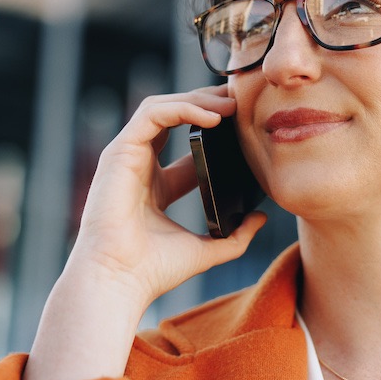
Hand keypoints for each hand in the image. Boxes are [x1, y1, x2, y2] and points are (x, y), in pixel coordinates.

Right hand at [23, 84, 266, 379]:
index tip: (246, 126)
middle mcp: (139, 165)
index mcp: (156, 185)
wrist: (120, 279)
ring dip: (198, 99)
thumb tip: (261, 218)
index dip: (216, 129)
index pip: (186, 143)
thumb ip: (235, 236)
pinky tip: (211, 116)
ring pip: (162, 107)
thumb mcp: (206, 249)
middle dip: (208, 102)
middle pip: (173, 116)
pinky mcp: (119, 151)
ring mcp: (126, 156)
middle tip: (242, 102)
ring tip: (231, 104)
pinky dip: (182, 108)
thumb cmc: (152, 271)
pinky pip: (152, 113)